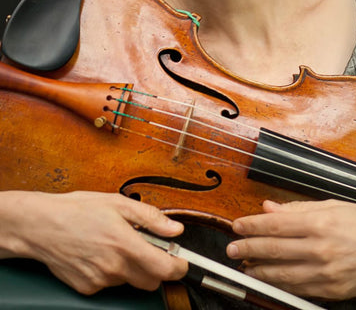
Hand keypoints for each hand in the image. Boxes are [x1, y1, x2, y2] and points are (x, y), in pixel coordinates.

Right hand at [1, 191, 187, 294]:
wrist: (38, 225)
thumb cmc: (75, 210)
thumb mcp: (118, 203)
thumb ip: (151, 218)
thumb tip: (175, 228)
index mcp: (126, 244)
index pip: (166, 269)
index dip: (179, 267)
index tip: (180, 261)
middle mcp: (114, 267)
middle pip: (152, 281)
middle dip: (156, 268)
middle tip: (148, 249)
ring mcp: (100, 280)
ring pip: (130, 281)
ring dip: (132, 269)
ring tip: (116, 246)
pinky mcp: (87, 288)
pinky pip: (110, 284)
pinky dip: (112, 273)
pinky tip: (100, 255)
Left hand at [226, 199, 355, 299]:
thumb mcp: (333, 206)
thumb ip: (298, 208)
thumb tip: (269, 207)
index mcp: (321, 222)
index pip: (276, 224)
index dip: (252, 226)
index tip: (237, 226)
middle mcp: (321, 248)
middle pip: (273, 249)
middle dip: (247, 249)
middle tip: (232, 249)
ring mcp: (326, 272)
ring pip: (281, 273)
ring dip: (258, 270)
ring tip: (244, 266)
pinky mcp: (330, 290)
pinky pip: (297, 288)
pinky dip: (278, 284)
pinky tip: (268, 278)